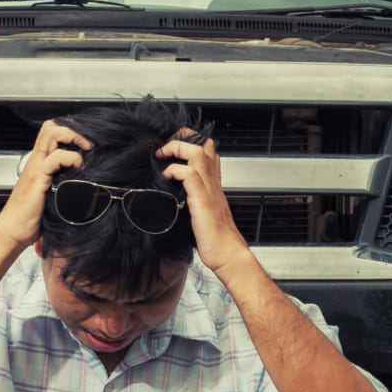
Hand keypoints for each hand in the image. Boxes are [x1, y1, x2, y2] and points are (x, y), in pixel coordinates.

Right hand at [0, 117, 89, 251]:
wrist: (12, 231)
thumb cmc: (29, 218)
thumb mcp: (50, 196)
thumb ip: (61, 185)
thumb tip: (84, 184)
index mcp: (39, 164)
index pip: (52, 133)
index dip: (70, 132)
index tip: (86, 144)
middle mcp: (36, 161)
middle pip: (51, 126)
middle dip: (73, 129)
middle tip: (87, 144)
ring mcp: (36, 167)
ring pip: (52, 133)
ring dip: (74, 137)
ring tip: (86, 151)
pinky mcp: (37, 178)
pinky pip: (56, 157)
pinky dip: (72, 159)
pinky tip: (78, 169)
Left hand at [156, 134, 250, 272]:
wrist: (228, 254)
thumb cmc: (215, 239)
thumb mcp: (202, 212)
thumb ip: (192, 199)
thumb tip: (172, 195)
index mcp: (213, 183)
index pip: (208, 150)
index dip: (190, 141)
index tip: (171, 147)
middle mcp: (213, 182)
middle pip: (204, 143)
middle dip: (182, 136)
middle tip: (165, 145)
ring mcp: (209, 189)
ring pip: (197, 152)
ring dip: (176, 148)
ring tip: (162, 155)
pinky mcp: (202, 200)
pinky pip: (189, 174)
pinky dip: (174, 170)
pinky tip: (166, 178)